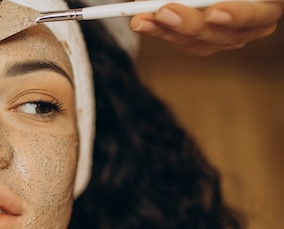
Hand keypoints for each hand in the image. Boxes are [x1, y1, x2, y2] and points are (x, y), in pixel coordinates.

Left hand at [130, 1, 283, 55]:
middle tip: (163, 12)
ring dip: (168, 31)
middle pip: (228, 34)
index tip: (214, 12)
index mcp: (268, 0)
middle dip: (191, 25)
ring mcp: (233, 32)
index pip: (261, 13)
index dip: (240, 15)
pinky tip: (143, 23)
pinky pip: (188, 43)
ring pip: (204, 43)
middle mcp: (259, 17)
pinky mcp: (210, 38)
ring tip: (141, 19)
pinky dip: (163, 32)